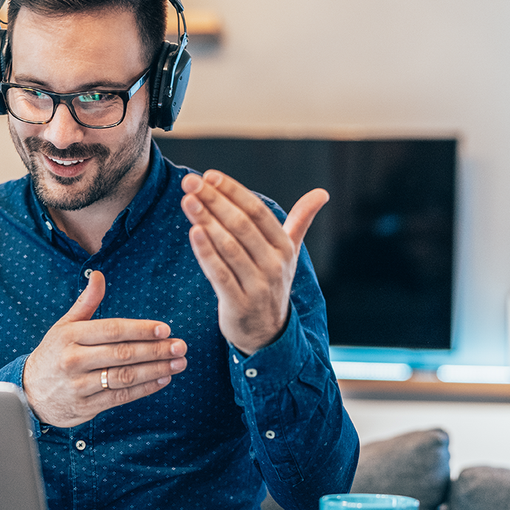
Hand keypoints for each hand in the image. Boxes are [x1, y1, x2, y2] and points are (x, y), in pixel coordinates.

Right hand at [22, 271, 186, 426]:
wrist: (29, 392)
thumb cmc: (53, 353)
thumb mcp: (64, 326)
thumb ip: (86, 303)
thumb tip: (99, 276)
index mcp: (70, 336)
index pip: (112, 330)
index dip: (140, 329)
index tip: (165, 329)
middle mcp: (74, 360)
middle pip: (122, 354)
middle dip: (155, 350)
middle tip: (180, 346)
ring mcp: (79, 386)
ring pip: (124, 377)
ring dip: (155, 370)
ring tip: (177, 364)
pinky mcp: (85, 407)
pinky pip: (120, 397)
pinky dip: (144, 389)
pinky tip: (162, 380)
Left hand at [181, 170, 327, 355]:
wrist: (268, 334)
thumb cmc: (272, 283)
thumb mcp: (289, 252)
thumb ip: (301, 221)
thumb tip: (322, 193)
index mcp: (285, 247)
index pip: (258, 212)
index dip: (234, 192)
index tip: (210, 175)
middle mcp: (274, 265)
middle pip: (241, 225)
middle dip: (214, 201)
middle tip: (190, 182)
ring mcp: (258, 286)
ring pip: (229, 247)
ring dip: (206, 221)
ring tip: (188, 201)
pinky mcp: (238, 304)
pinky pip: (219, 274)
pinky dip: (206, 252)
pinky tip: (193, 231)